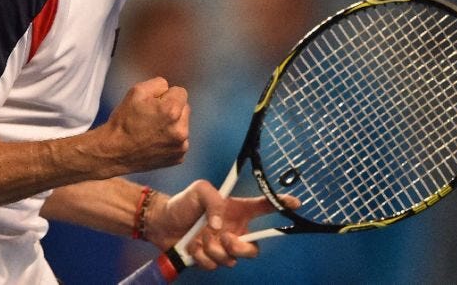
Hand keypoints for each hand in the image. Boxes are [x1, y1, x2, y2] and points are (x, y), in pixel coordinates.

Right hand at [96, 77, 189, 172]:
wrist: (114, 153)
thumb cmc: (124, 121)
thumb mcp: (137, 91)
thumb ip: (159, 84)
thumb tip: (168, 89)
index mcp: (171, 111)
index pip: (181, 93)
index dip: (166, 95)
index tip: (153, 104)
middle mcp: (181, 130)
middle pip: (185, 109)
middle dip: (172, 110)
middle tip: (152, 117)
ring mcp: (181, 146)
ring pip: (183, 126)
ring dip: (173, 126)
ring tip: (152, 131)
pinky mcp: (178, 158)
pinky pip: (180, 142)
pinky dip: (170, 141)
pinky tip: (155, 143)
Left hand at [145, 180, 300, 269]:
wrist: (161, 222)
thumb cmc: (183, 203)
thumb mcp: (200, 190)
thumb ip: (215, 203)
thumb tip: (222, 227)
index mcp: (237, 211)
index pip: (264, 208)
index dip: (281, 205)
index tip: (296, 202)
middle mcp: (234, 230)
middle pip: (254, 248)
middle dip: (240, 247)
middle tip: (224, 239)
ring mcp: (222, 247)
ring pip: (231, 259)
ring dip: (213, 250)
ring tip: (199, 238)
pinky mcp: (210, 260)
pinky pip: (214, 265)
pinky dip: (201, 257)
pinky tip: (192, 246)